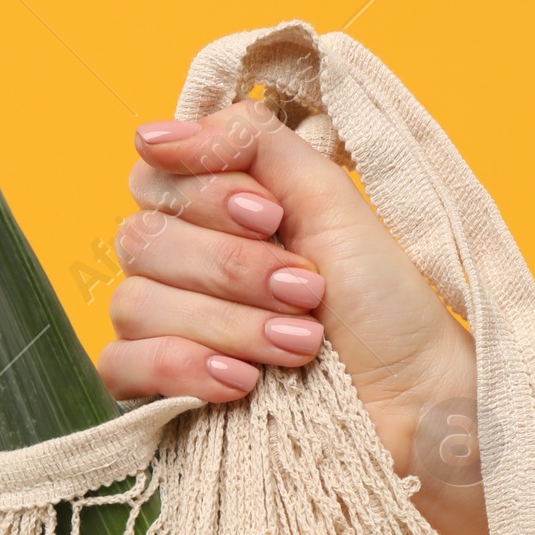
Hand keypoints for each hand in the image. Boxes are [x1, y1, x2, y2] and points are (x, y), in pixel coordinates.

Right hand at [98, 101, 477, 493]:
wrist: (412, 400)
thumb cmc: (384, 305)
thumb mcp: (330, 199)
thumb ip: (251, 142)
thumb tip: (153, 134)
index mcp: (216, 212)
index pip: (155, 179)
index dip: (207, 196)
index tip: (274, 220)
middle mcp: (182, 266)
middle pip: (143, 240)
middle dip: (233, 269)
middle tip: (307, 293)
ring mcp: (166, 330)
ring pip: (137, 303)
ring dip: (228, 324)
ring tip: (300, 347)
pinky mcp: (160, 393)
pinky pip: (122, 365)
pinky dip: (182, 367)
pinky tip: (241, 383)